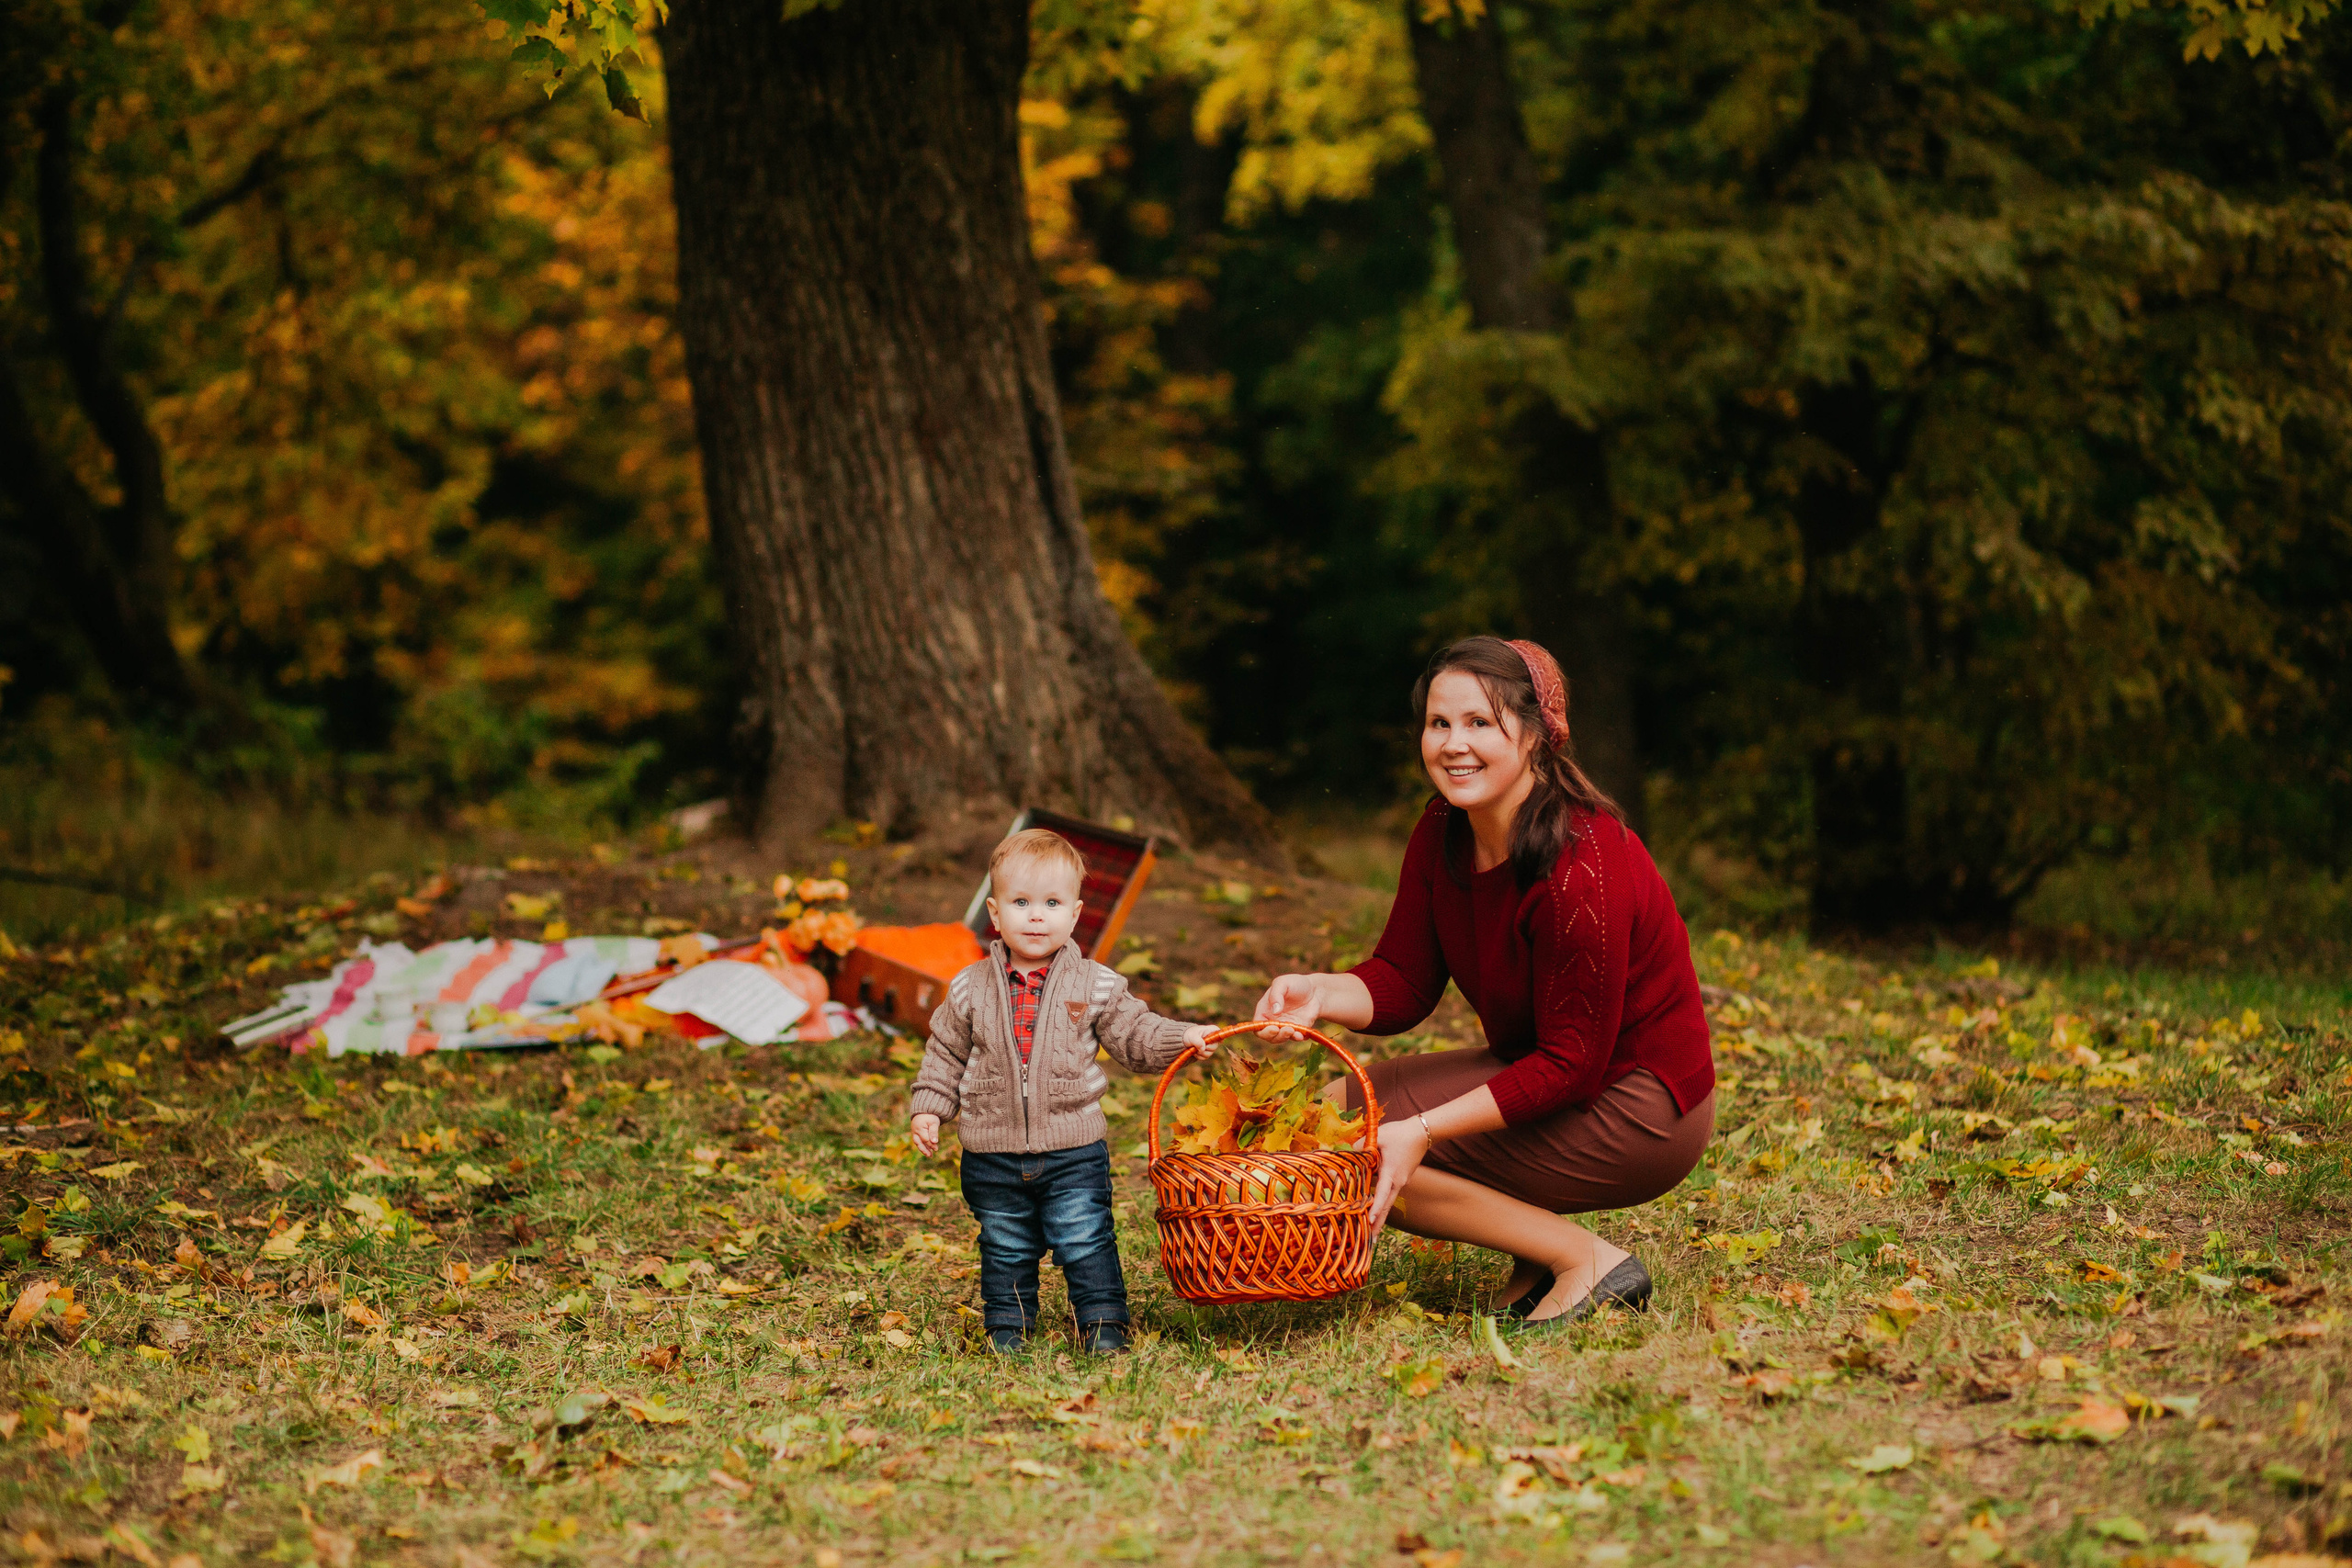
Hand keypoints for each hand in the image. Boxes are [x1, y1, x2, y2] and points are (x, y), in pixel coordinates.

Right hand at [910, 1113, 940, 1156]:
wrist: (924, 1110)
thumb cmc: (930, 1116)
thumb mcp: (933, 1123)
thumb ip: (934, 1132)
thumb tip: (935, 1142)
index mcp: (919, 1129)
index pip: (925, 1139)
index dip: (931, 1145)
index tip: (936, 1149)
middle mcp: (915, 1131)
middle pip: (919, 1143)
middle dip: (924, 1150)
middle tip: (930, 1156)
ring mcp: (914, 1132)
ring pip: (917, 1143)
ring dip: (922, 1149)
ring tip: (929, 1155)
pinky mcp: (915, 1133)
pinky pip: (917, 1140)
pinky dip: (922, 1145)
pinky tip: (927, 1149)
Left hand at [1181, 1022, 1218, 1056]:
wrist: (1184, 1041)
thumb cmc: (1189, 1035)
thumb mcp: (1192, 1036)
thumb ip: (1198, 1041)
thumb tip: (1203, 1049)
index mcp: (1211, 1031)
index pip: (1220, 1033)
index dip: (1219, 1038)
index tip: (1218, 1041)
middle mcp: (1213, 1038)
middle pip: (1215, 1046)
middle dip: (1205, 1048)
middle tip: (1198, 1046)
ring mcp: (1210, 1046)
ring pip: (1209, 1053)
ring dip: (1200, 1053)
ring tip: (1194, 1048)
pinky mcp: (1207, 1052)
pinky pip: (1205, 1057)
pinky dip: (1199, 1056)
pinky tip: (1195, 1052)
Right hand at [1252, 973, 1321, 1041]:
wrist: (1315, 990)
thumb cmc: (1295, 983)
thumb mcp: (1283, 983)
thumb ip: (1276, 994)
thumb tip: (1275, 1011)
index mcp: (1265, 1009)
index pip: (1257, 1025)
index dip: (1262, 1029)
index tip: (1273, 1027)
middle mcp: (1273, 1020)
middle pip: (1266, 1035)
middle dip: (1274, 1036)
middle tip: (1285, 1029)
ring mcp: (1285, 1026)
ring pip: (1279, 1039)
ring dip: (1284, 1037)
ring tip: (1293, 1030)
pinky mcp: (1298, 1030)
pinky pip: (1295, 1038)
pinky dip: (1297, 1038)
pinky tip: (1301, 1034)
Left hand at [1367, 1112, 1427, 1231]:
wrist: (1422, 1132)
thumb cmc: (1400, 1134)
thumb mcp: (1378, 1136)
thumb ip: (1361, 1147)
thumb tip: (1347, 1154)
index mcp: (1392, 1173)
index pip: (1383, 1194)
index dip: (1376, 1208)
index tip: (1369, 1221)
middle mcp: (1398, 1181)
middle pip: (1387, 1206)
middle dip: (1379, 1223)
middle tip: (1372, 1240)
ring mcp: (1401, 1181)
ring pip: (1389, 1201)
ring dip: (1381, 1214)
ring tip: (1371, 1229)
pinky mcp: (1402, 1178)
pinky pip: (1391, 1193)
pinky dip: (1383, 1203)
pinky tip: (1375, 1208)